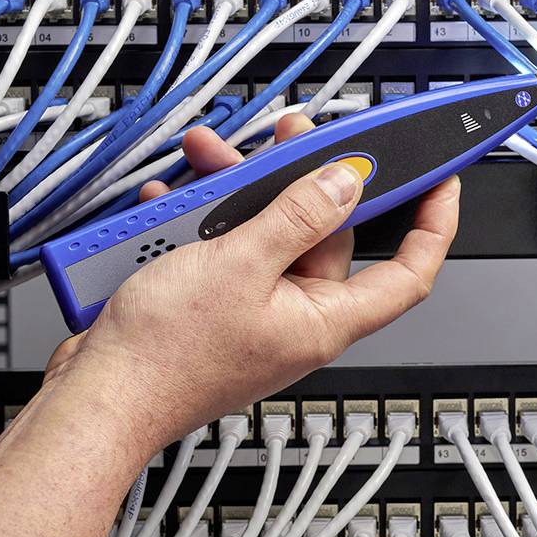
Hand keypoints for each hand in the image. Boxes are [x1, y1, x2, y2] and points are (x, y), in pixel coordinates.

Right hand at [45, 115, 459, 453]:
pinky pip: (226, 247)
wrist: (95, 398)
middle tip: (291, 138)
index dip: (433, 225)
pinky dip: (203, 217)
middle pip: (328, 234)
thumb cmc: (163, 357)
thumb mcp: (239, 265)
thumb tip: (347, 184)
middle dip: (306, 178)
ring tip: (209, 157)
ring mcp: (256, 309)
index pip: (408, 272)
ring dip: (241, 190)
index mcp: (323, 318)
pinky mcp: (216, 303)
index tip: (441, 181)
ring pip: (270, 232)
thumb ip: (297, 217)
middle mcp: (297, 316)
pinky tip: (174, 199)